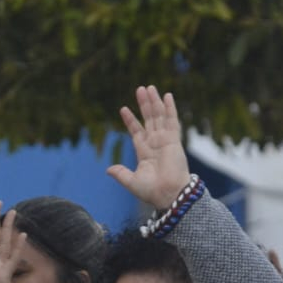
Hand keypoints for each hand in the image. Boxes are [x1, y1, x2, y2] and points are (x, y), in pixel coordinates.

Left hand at [106, 85, 191, 210]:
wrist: (168, 194)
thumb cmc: (152, 191)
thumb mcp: (131, 181)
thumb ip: (121, 174)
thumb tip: (108, 169)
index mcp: (144, 152)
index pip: (136, 131)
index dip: (130, 120)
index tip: (123, 108)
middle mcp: (155, 144)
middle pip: (148, 119)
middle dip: (144, 104)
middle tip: (140, 89)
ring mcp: (165, 140)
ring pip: (159, 116)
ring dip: (154, 102)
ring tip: (149, 87)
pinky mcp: (174, 140)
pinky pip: (172, 120)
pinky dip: (170, 108)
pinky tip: (167, 96)